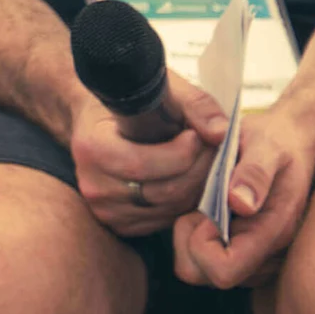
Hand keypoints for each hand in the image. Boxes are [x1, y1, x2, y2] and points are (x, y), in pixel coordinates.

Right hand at [64, 71, 224, 238]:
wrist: (101, 121)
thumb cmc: (133, 103)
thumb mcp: (160, 89)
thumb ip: (195, 105)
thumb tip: (221, 133)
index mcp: (92, 149)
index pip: (143, 165)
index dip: (181, 154)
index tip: (196, 135)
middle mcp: (93, 185)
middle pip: (164, 191)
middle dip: (197, 170)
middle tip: (210, 149)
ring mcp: (105, 209)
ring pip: (171, 208)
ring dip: (196, 187)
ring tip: (201, 161)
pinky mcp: (120, 224)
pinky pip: (165, 220)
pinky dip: (185, 202)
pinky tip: (187, 179)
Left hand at [175, 110, 314, 287]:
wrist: (294, 142)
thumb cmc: (275, 142)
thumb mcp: (266, 145)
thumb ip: (255, 173)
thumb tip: (241, 204)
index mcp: (272, 232)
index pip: (223, 271)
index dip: (201, 246)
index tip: (204, 213)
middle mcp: (268, 254)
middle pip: (205, 275)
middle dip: (190, 243)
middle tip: (199, 208)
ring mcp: (259, 257)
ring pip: (204, 271)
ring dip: (195, 240)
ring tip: (207, 206)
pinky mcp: (247, 252)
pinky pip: (210, 261)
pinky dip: (202, 239)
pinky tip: (213, 212)